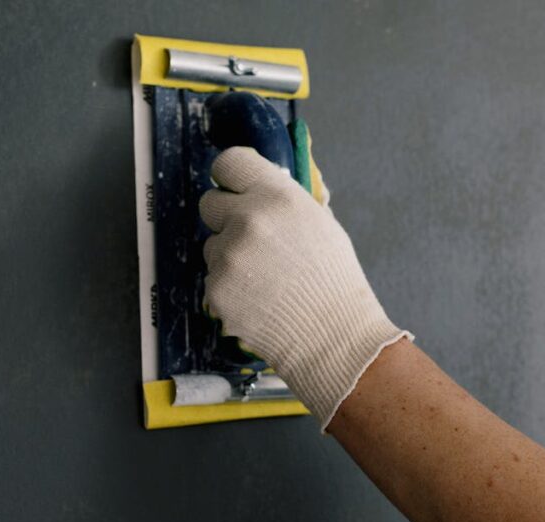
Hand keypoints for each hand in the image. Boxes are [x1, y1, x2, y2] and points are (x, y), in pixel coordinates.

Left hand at [200, 147, 409, 427]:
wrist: (333, 336)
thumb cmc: (334, 281)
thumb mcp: (321, 223)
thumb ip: (286, 200)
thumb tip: (261, 187)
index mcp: (278, 196)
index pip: (229, 163)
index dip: (231, 177)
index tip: (235, 188)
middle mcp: (249, 220)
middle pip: (209, 203)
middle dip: (226, 218)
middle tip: (252, 240)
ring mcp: (229, 256)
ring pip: (212, 246)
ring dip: (230, 258)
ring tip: (265, 279)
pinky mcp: (216, 289)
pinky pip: (213, 279)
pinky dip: (230, 289)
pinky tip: (258, 300)